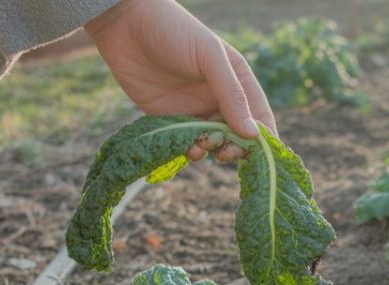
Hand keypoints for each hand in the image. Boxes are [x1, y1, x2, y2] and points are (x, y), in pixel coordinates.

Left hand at [85, 0, 275, 161]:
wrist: (124, 24)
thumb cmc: (173, 31)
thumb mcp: (210, 57)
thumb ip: (232, 94)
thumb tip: (253, 135)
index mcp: (237, 81)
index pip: (260, 117)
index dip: (264, 139)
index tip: (259, 156)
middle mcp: (219, 98)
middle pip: (238, 136)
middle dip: (235, 148)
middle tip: (224, 152)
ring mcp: (194, 110)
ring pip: (212, 142)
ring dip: (210, 150)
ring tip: (199, 147)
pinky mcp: (169, 119)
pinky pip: (186, 143)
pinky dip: (189, 151)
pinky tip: (186, 149)